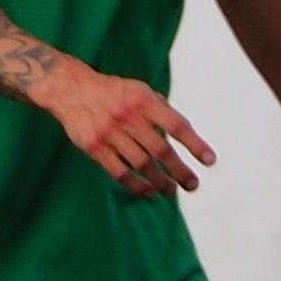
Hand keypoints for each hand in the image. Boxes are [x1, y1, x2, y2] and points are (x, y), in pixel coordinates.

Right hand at [36, 61, 215, 197]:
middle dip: (179, 170)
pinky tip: (148, 192)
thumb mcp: (139, 90)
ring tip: (171, 190)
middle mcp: (128, 116)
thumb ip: (160, 109)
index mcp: (144, 100)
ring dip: (160, 181)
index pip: (176, 125)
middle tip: (192, 185)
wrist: (70, 89)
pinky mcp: (94, 147)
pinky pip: (120, 172)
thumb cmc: (112, 92)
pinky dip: (136, 185)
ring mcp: (110, 133)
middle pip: (160, 149)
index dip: (195, 144)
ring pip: (142, 164)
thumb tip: (185, 135)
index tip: (209, 161)